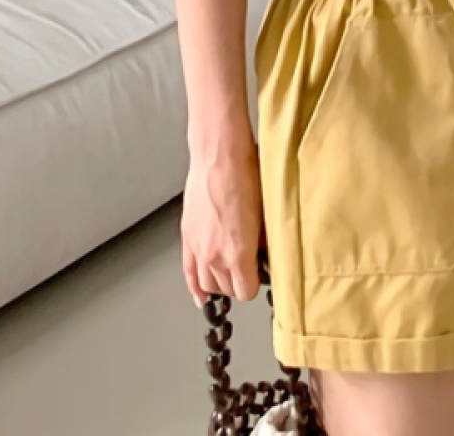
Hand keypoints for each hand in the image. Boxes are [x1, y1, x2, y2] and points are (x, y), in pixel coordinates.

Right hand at [182, 123, 262, 306]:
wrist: (219, 157)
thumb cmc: (246, 176)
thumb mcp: (265, 212)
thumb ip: (264, 240)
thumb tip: (265, 252)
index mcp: (238, 253)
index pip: (246, 290)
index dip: (256, 283)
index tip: (262, 274)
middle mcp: (215, 256)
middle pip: (227, 289)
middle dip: (240, 282)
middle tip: (250, 270)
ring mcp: (198, 248)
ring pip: (207, 284)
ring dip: (220, 283)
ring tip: (232, 276)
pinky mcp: (187, 237)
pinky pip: (189, 272)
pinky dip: (195, 287)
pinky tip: (201, 297)